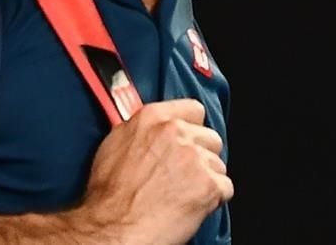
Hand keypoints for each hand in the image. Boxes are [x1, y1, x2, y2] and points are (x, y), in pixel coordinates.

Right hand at [69, 98, 232, 244]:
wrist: (116, 226)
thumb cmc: (110, 194)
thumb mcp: (115, 145)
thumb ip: (141, 130)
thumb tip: (152, 130)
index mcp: (153, 118)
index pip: (193, 109)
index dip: (192, 127)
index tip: (188, 140)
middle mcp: (176, 133)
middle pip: (210, 137)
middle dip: (202, 155)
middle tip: (183, 174)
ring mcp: (195, 158)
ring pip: (218, 164)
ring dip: (206, 179)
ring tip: (183, 193)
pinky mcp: (209, 184)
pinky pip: (225, 188)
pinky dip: (213, 200)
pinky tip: (191, 205)